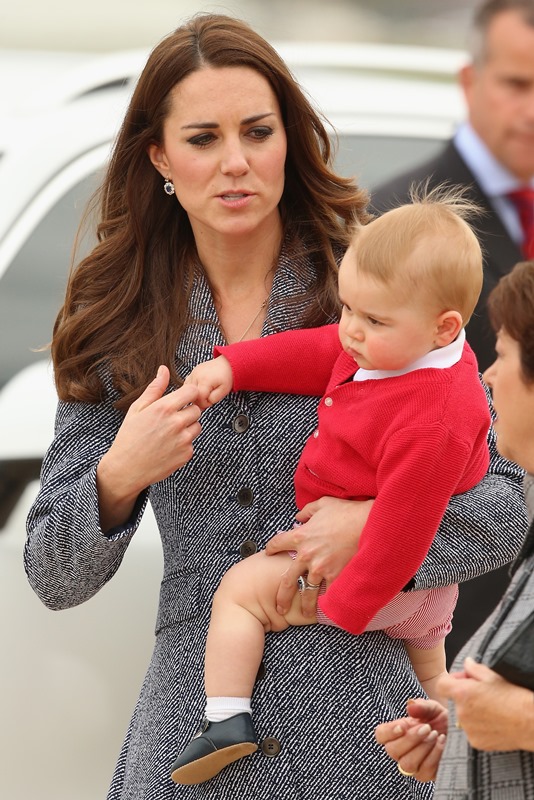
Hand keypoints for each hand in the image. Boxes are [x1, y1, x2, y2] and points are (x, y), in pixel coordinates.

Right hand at [97, 365, 201, 528]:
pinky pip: (192, 442)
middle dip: (187, 411)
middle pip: (197, 409)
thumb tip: (164, 370)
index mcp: (164, 408)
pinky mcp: (186, 454)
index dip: (188, 394)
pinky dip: (184, 443)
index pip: (192, 392)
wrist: (126, 468)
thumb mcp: (137, 409)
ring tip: (168, 433)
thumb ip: (155, 388)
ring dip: (187, 427)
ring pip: (197, 426)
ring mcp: (183, 440)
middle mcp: (176, 423)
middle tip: (171, 419)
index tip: (182, 399)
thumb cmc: (129, 437)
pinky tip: (168, 446)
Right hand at [185, 355, 232, 408]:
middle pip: (192, 395)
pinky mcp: (192, 372)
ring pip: (187, 390)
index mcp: (205, 380)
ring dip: (195, 395)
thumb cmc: (226, 377)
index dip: (204, 403)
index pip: (199, 399)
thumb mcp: (224, 391)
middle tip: (209, 398)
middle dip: (200, 400)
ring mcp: (193, 373)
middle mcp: (196, 375)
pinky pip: (187, 384)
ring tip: (205, 393)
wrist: (226, 364)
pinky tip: (200, 389)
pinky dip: (192, 389)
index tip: (211, 402)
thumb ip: (213, 399)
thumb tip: (203, 405)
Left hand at [265, 496, 372, 615]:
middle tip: (279, 606)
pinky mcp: (336, 576)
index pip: (277, 543)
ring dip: (304, 604)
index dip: (271, 548)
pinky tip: (326, 610)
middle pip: (287, 580)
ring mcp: (320, 568)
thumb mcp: (322, 504)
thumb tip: (299, 516)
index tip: (269, 553)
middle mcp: (306, 555)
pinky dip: (327, 602)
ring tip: (303, 614)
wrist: (368, 524)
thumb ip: (307, 511)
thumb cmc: (346, 512)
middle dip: (282, 595)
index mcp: (300, 536)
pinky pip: (328, 593)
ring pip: (307, 591)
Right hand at [374, 698, 447, 781]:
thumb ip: (420, 706)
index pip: (381, 735)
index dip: (388, 732)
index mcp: (397, 732)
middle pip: (392, 751)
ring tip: (436, 734)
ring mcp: (413, 765)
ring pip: (407, 764)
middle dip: (410, 739)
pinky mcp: (427, 775)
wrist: (460, 732)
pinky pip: (425, 770)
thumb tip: (410, 706)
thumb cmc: (441, 720)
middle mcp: (401, 751)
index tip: (403, 726)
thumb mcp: (432, 708)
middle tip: (427, 728)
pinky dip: (434, 755)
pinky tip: (442, 743)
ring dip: (422, 748)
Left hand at [438, 656, 533, 751]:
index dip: (451, 680)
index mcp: (462, 693)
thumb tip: (466, 663)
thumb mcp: (493, 676)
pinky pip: (471, 731)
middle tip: (482, 695)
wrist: (530, 722)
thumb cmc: (513, 697)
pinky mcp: (475, 742)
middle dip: (464, 696)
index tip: (462, 681)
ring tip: (491, 710)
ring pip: (463, 717)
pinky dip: (479, 727)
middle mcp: (461, 712)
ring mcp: (468, 729)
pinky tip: (493, 722)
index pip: (441, 684)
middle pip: (454, 701)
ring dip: (472, 712)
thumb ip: (473, 668)